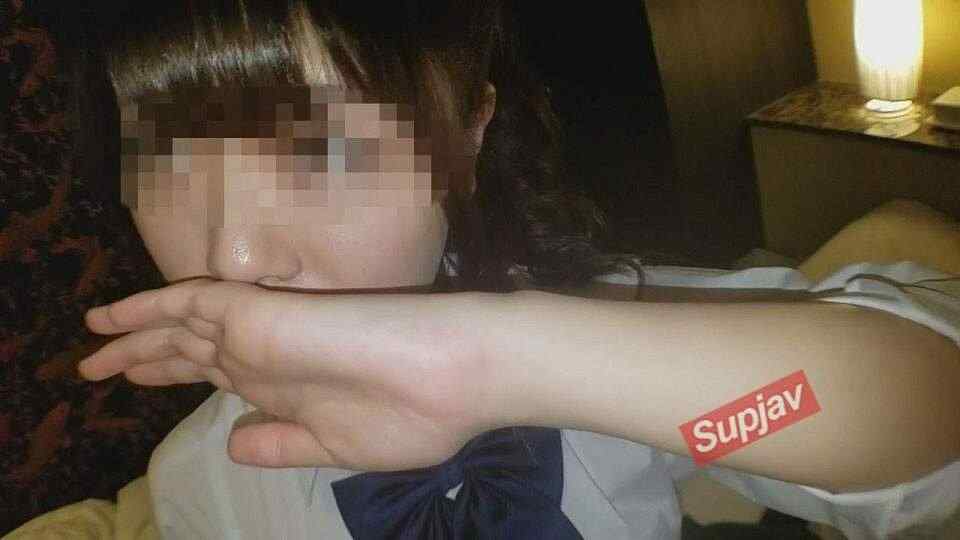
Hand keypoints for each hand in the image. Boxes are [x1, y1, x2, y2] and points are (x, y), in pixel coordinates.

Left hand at [78, 278, 503, 471]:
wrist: (458, 373)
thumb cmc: (417, 415)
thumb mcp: (336, 447)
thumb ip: (281, 443)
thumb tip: (232, 441)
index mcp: (289, 386)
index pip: (221, 376)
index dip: (179, 378)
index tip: (144, 384)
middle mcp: (269, 355)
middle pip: (191, 353)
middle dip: (145, 359)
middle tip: (100, 367)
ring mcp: (262, 332)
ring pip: (180, 327)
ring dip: (130, 336)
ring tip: (90, 344)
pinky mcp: (260, 314)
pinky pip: (186, 304)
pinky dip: (144, 309)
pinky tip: (108, 319)